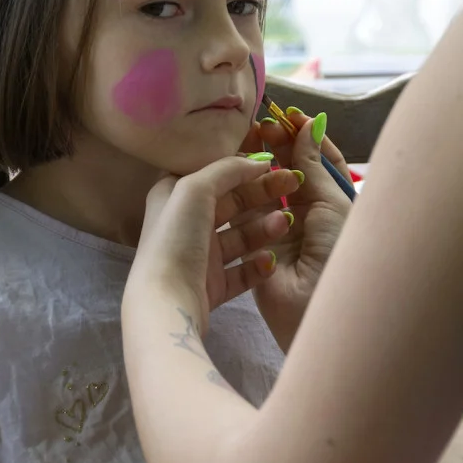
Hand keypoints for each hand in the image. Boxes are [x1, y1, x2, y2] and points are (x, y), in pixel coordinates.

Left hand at [127, 155, 303, 334]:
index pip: (211, 173)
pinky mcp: (213, 285)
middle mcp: (187, 223)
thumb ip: (226, 169)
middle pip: (232, 202)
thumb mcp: (194, 189)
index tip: (271, 159)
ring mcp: (200, 256)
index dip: (240, 164)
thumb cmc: (176, 238)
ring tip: (284, 224)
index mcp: (174, 196)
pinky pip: (243, 271)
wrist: (167, 303)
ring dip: (265, 228)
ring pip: (241, 236)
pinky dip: (258, 265)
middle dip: (263, 192)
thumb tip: (257, 161)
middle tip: (295, 182)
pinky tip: (270, 261)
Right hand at [238, 108, 352, 350]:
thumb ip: (315, 165)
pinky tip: (232, 169)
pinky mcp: (256, 246)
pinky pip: (248, 212)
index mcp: (336, 203)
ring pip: (267, 188)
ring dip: (258, 164)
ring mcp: (283, 230)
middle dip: (279, 146)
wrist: (319, 308)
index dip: (306, 137)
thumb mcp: (331, 203)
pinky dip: (242, 190)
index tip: (290, 115)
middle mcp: (310, 215)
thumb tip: (310, 124)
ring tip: (245, 139)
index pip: (321, 161)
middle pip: (291, 170)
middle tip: (262, 124)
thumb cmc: (338, 252)